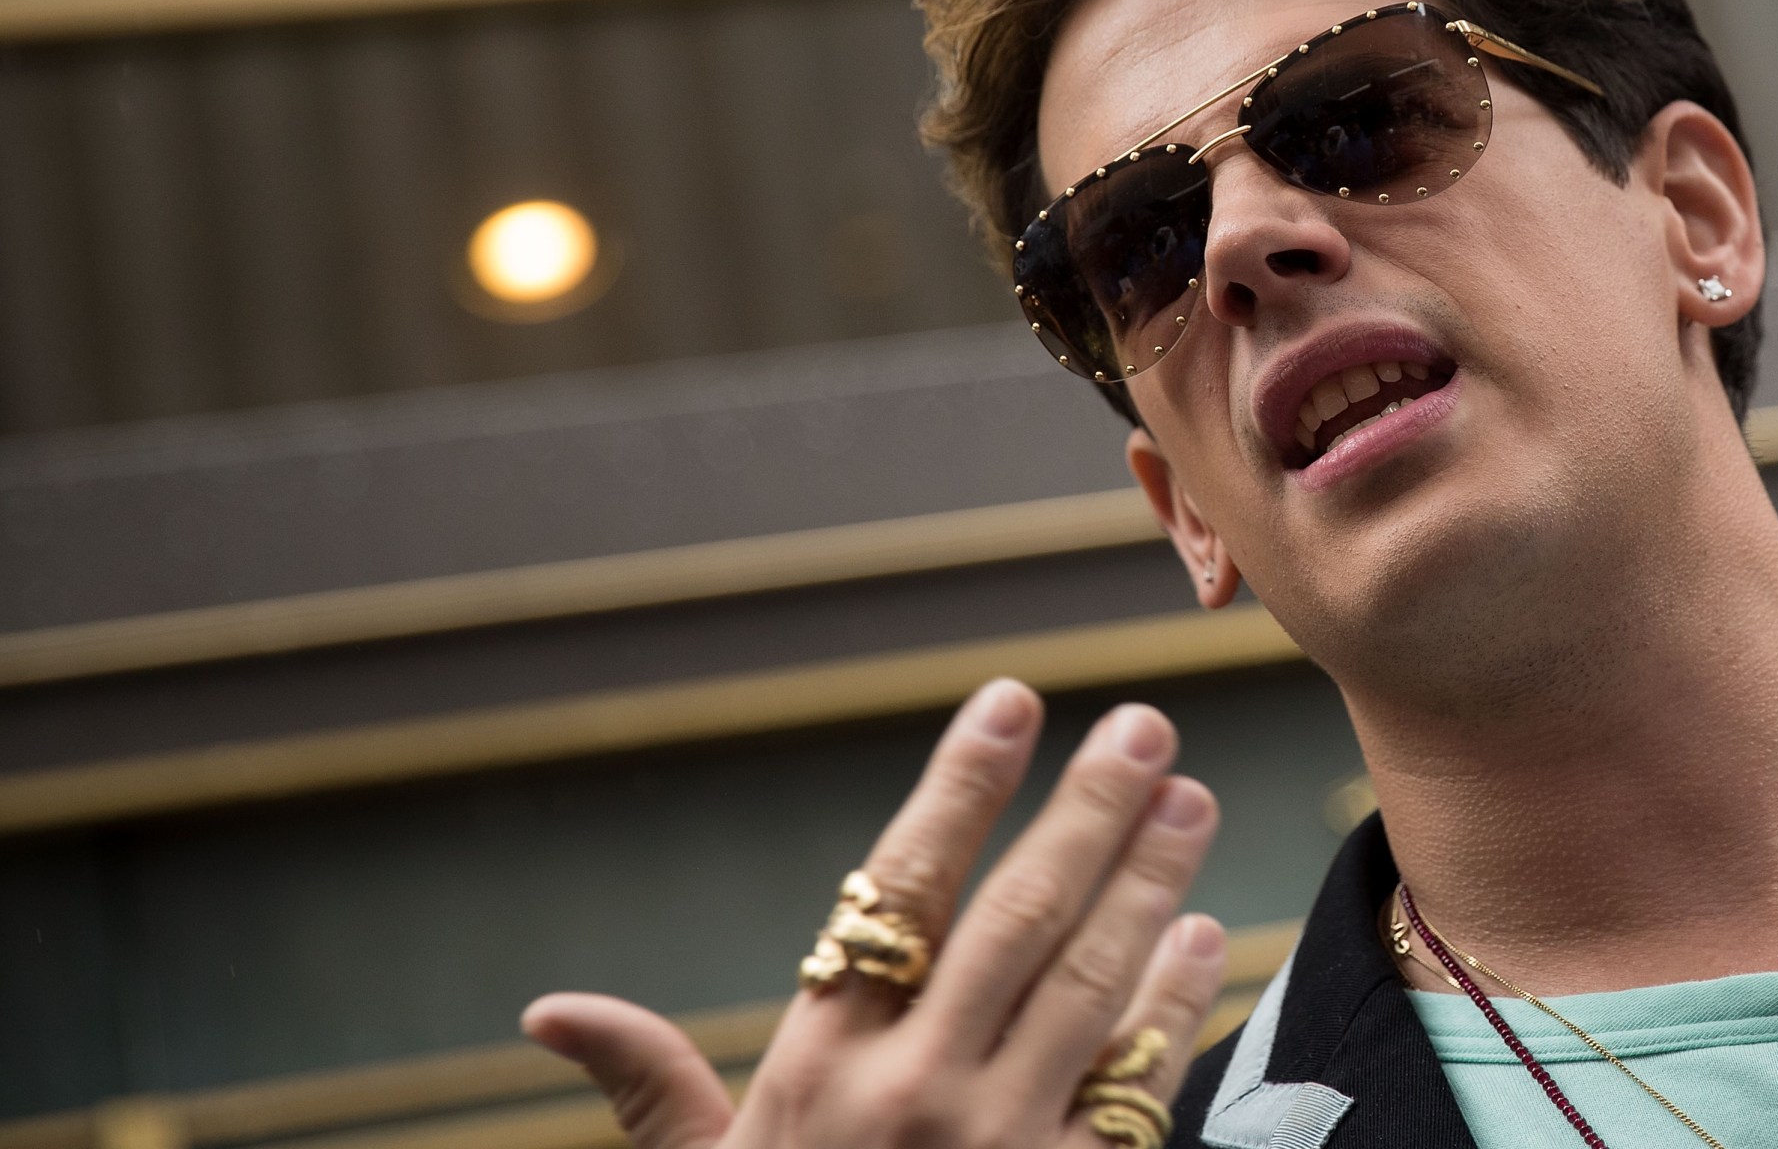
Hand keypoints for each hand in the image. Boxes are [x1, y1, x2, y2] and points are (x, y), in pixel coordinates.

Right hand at [521, 681, 1226, 1148]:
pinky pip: (1131, 1087)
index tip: (1009, 700)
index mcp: (817, 1066)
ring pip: (1088, 986)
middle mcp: (910, 1092)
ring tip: (1187, 800)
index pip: (897, 892)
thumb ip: (650, 1088)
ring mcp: (995, 1146)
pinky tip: (1203, 940)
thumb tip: (547, 1010)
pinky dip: (1171, 1011)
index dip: (956, 788)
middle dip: (1085, 812)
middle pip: (1015, 919)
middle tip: (1144, 727)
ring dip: (1147, 886)